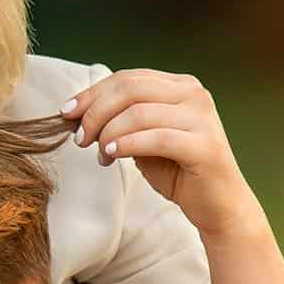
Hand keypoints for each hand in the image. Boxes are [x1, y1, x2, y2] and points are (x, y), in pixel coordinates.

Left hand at [60, 69, 266, 240]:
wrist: (217, 205)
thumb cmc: (178, 170)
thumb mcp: (143, 138)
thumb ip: (121, 120)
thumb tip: (77, 112)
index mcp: (180, 86)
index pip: (127, 78)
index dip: (92, 94)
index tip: (66, 113)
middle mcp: (194, 94)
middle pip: (130, 89)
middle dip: (95, 112)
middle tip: (80, 138)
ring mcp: (202, 118)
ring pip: (139, 113)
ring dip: (108, 134)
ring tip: (99, 155)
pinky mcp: (205, 146)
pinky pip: (155, 138)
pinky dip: (126, 146)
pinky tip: (110, 157)